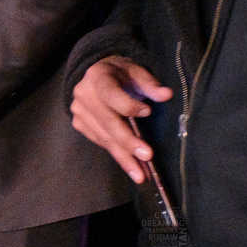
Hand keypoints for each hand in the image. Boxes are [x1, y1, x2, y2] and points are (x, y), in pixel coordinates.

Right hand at [69, 56, 172, 183]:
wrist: (95, 75)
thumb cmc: (120, 74)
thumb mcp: (136, 72)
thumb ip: (150, 84)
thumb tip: (167, 95)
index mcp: (98, 77)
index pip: (111, 94)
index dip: (128, 105)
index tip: (147, 112)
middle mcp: (84, 95)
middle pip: (108, 122)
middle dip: (128, 142)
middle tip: (147, 157)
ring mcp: (79, 111)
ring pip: (104, 137)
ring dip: (124, 157)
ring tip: (141, 174)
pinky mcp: (80, 124)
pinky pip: (100, 142)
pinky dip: (117, 154)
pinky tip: (131, 167)